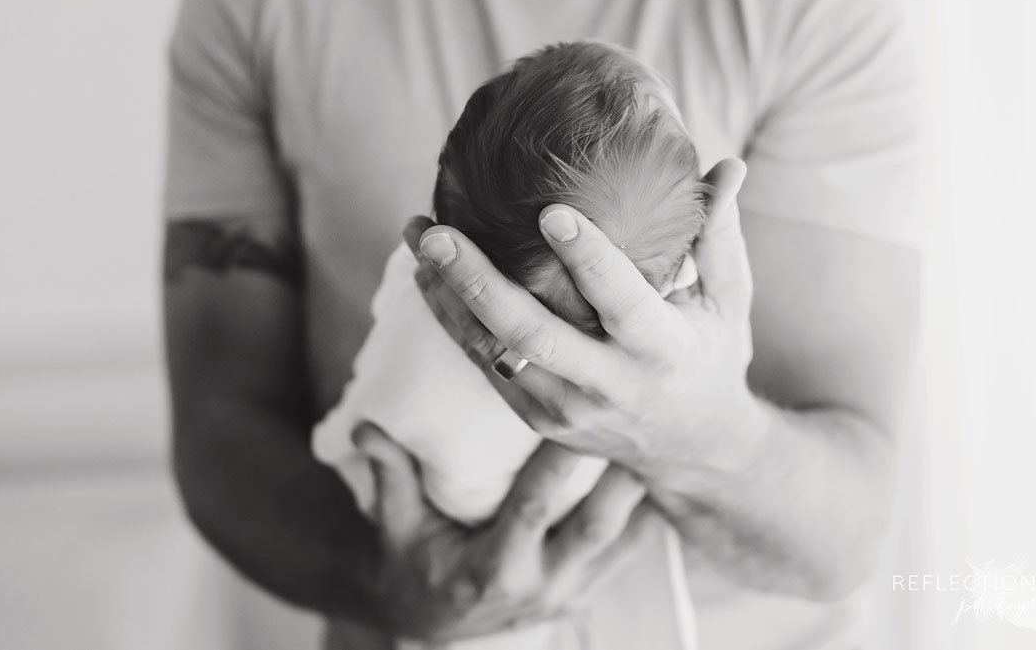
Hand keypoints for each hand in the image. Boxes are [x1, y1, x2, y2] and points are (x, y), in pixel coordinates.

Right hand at [352, 423, 661, 641]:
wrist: (427, 619)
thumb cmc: (410, 562)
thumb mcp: (394, 524)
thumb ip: (389, 475)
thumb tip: (365, 429)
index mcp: (493, 568)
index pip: (532, 509)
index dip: (557, 465)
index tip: (577, 414)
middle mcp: (539, 585)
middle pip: (594, 526)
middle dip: (623, 478)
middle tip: (646, 423)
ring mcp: (568, 593)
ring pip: (621, 542)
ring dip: (645, 496)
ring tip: (670, 443)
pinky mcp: (584, 591)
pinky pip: (626, 555)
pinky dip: (649, 520)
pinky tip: (669, 480)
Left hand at [405, 158, 759, 487]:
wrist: (692, 450)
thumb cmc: (711, 356)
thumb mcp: (729, 301)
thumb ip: (720, 234)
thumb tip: (728, 164)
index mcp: (662, 350)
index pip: (622, 303)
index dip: (588, 259)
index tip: (550, 210)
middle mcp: (610, 386)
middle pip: (534, 334)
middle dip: (478, 282)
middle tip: (438, 232)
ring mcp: (567, 409)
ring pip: (496, 354)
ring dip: (448, 296)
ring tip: (418, 238)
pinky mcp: (538, 420)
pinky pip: (486, 368)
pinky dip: (452, 322)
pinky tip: (427, 277)